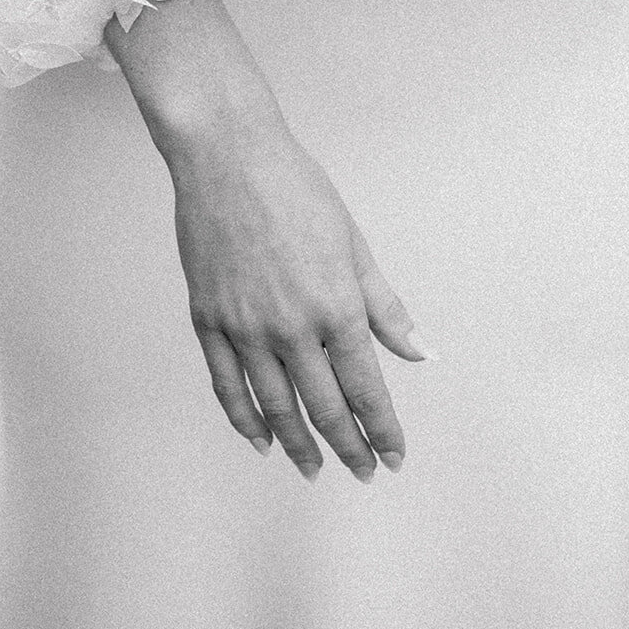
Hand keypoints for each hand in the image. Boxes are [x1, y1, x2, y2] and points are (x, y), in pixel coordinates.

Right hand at [155, 113, 429, 482]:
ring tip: (315, 469)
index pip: (366, 388)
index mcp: (336, 305)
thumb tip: (420, 352)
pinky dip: (245, 420)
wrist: (228, 157)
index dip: (383, 429)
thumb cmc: (297, 189)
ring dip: (300, 445)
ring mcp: (245, 328)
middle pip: (325, 408)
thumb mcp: (354, 244)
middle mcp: (292, 327)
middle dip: (350, 447)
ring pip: (276, 407)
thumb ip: (386, 307)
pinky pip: (228, 386)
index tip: (394, 456)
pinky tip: (262, 438)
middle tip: (363, 471)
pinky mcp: (208, 321)